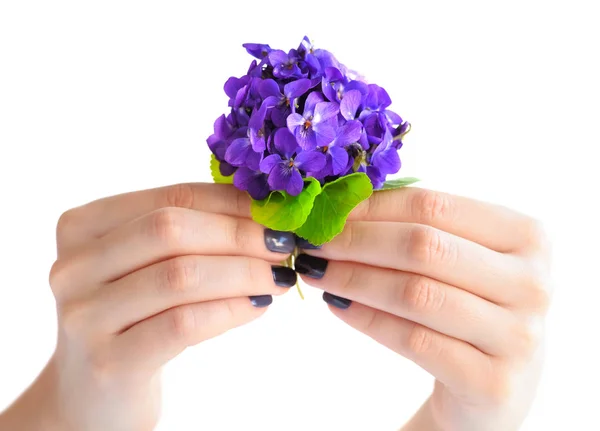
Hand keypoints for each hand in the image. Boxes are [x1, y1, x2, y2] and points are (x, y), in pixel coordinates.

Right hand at [0, 184, 296, 430]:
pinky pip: (185, 324)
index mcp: (82, 226)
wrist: (92, 395)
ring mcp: (85, 315)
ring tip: (279, 276)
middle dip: (240, 236)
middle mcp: (73, 266)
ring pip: (181, 276)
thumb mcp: (145, 266)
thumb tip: (262, 208)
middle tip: (284, 246)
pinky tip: (259, 306)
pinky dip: (231, 310)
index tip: (276, 214)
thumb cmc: (132, 318)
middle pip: (171, 230)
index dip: (232, 203)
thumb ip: (190, 232)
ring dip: (244, 273)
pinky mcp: (109, 361)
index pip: (171, 197)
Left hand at [296, 187, 550, 430]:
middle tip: (311, 241)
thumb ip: (415, 228)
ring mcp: (518, 336)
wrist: (494, 386)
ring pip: (415, 293)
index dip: (372, 207)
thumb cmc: (470, 308)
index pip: (434, 206)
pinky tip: (338, 305)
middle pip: (424, 247)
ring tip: (315, 271)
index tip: (327, 211)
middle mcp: (532, 283)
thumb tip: (340, 202)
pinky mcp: (493, 382)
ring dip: (353, 278)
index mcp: (526, 237)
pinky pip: (413, 340)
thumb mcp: (460, 261)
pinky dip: (366, 318)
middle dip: (356, 241)